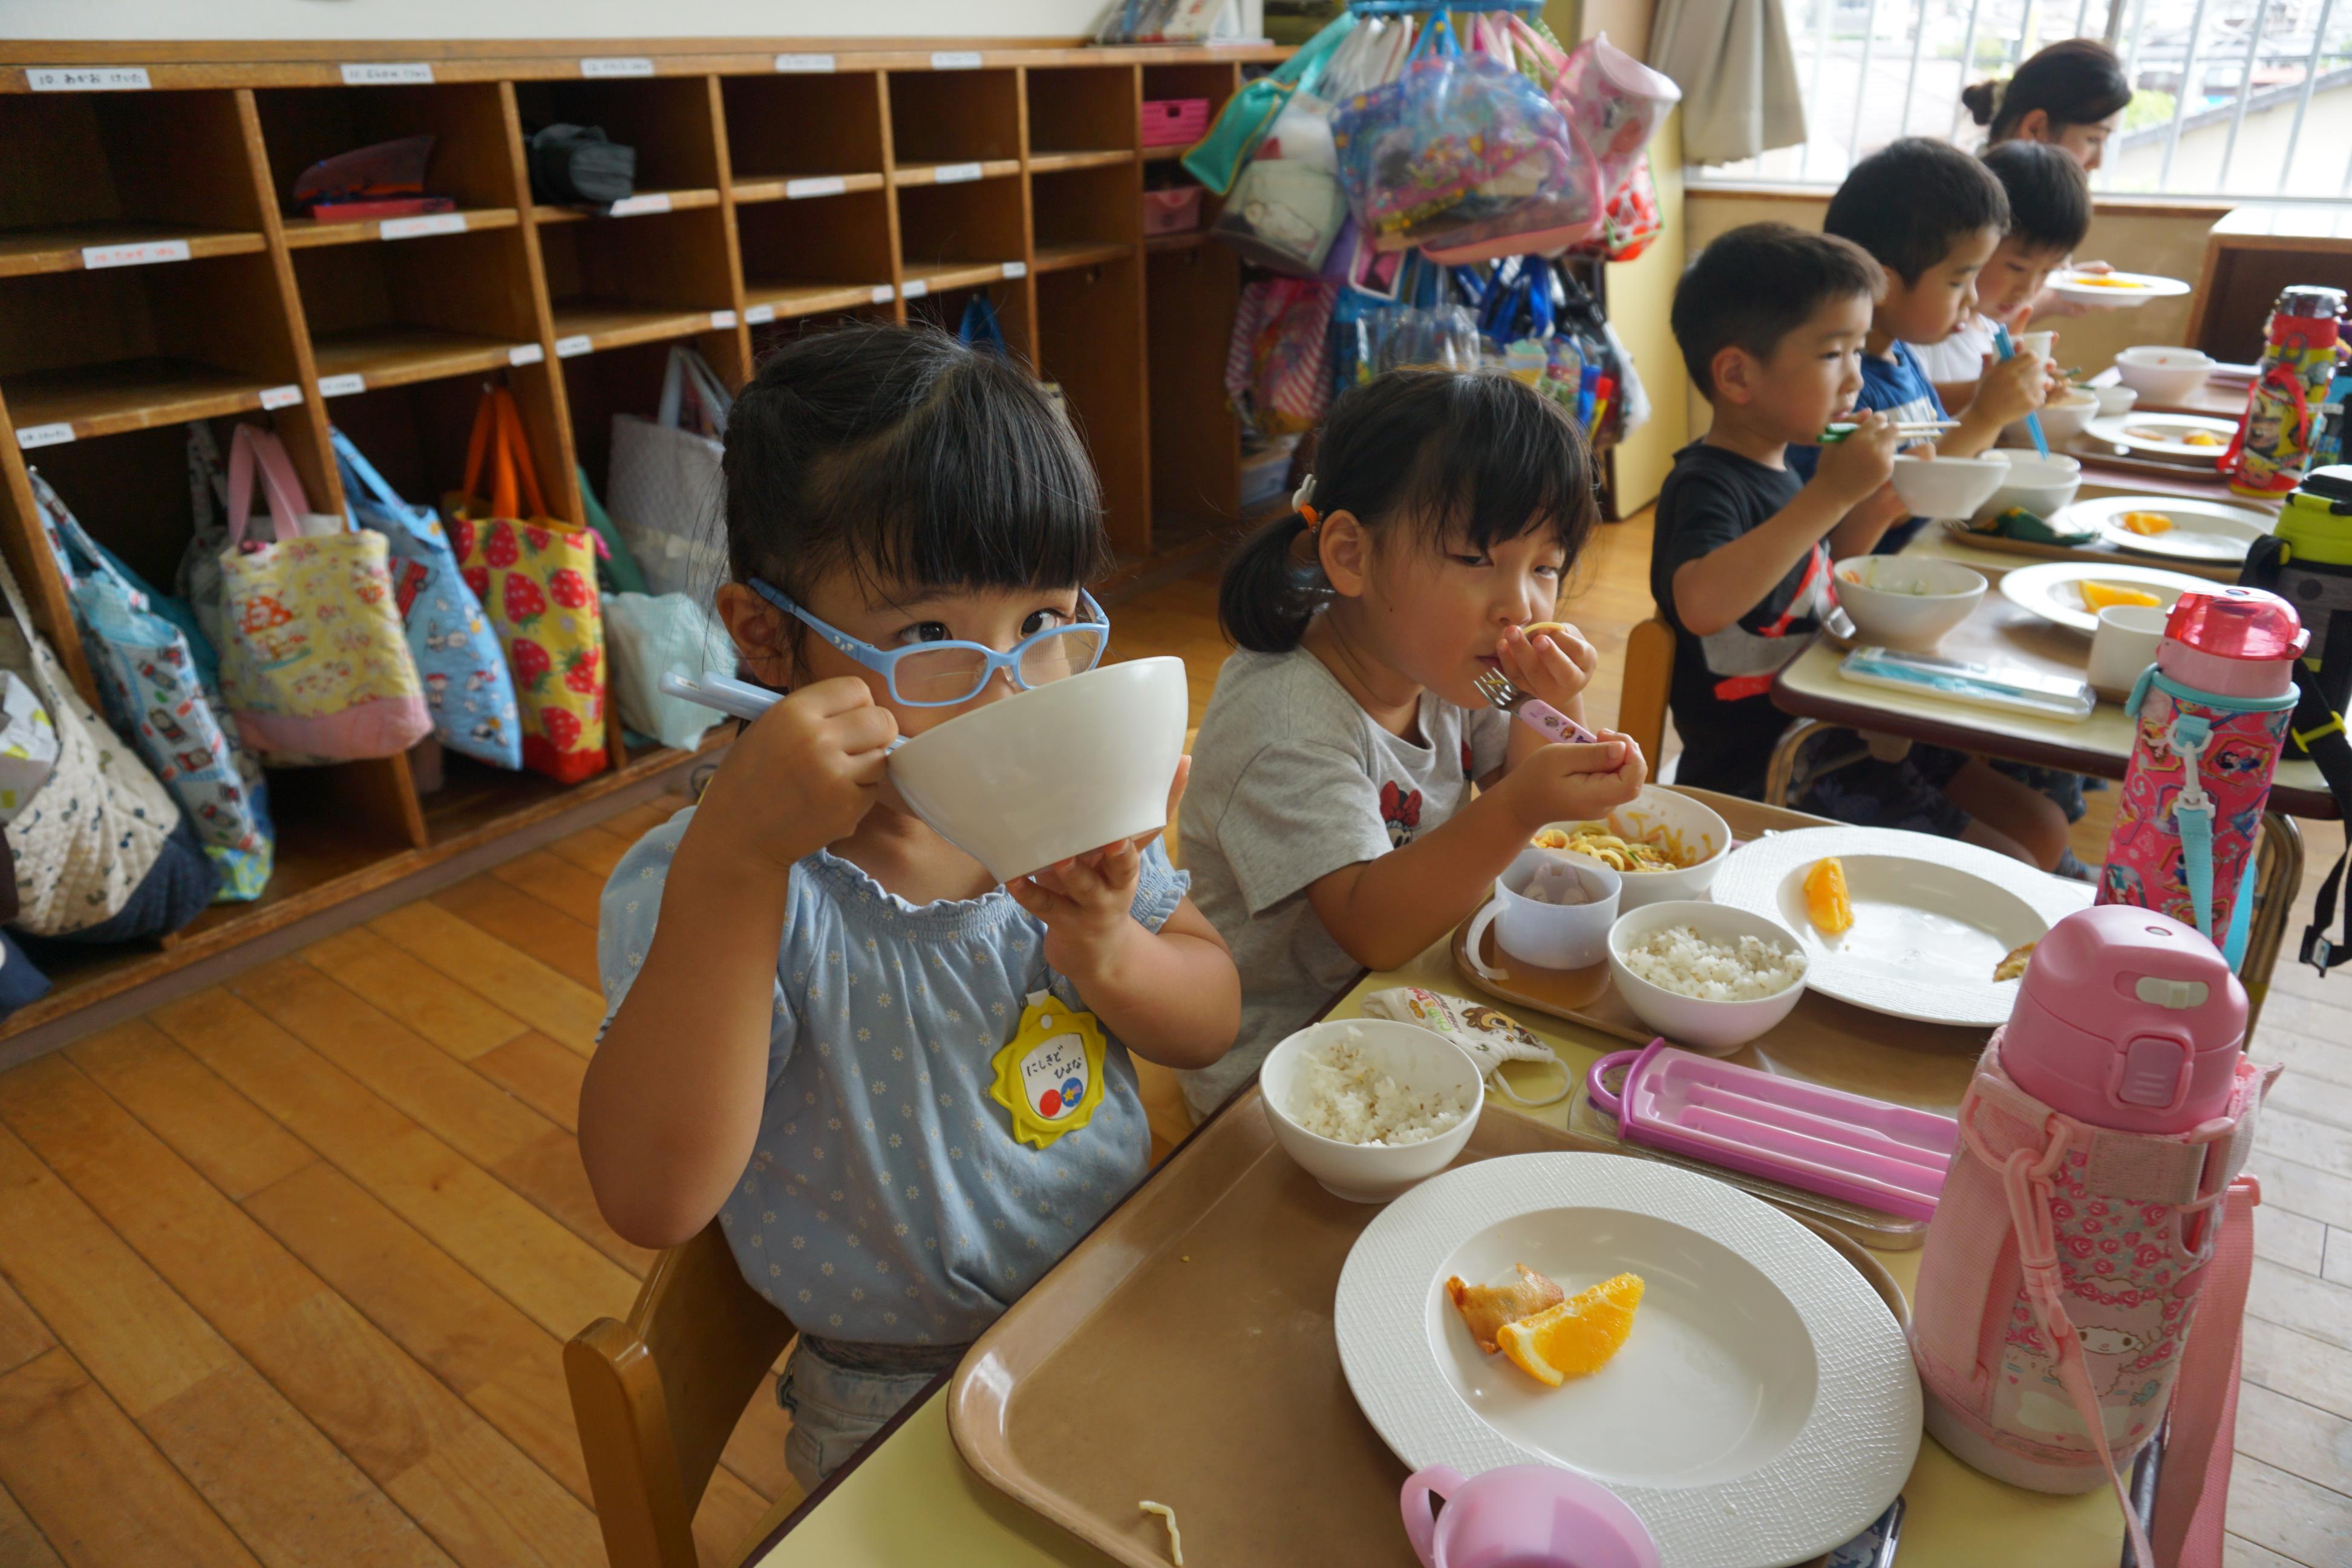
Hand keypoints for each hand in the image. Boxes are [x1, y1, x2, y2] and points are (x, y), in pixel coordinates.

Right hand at [690, 676, 895, 871]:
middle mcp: (818, 739)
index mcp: (794, 712)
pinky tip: (829, 800)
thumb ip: (813, 713)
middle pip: (882, 720)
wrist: (738, 836)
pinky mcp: (848, 807)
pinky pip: (873, 789)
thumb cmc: (748, 781)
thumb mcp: (768, 728)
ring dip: (866, 766)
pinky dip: (858, 794)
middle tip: (857, 746)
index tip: (851, 718)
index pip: (856, 689)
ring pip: (881, 757)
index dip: (858, 704)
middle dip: (875, 732)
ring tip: (835, 776)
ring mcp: (836, 775)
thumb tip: (860, 707)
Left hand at [1005, 758, 1190, 983]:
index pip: (1148, 838)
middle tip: (1114, 840)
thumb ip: (1149, 811)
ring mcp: (1089, 904)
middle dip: (1120, 855)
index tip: (1149, 806)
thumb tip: (1184, 758)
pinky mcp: (1062, 919)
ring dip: (1072, 873)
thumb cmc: (1107, 881)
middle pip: (1123, 869)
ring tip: (1059, 858)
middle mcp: (1116, 885)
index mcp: (1131, 862)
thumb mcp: (1128, 851)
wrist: (1094, 947)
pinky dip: (1028, 892)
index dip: (1151, 820)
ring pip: (1083, 888)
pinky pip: (1044, 905)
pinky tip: (1012, 878)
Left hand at [1496, 620, 1596, 708]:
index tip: (1546, 630)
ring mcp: (1549, 690)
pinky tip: (1501, 644)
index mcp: (1585, 664)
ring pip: (1535, 674)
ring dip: (1521, 652)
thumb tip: (1540, 631)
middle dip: (1549, 653)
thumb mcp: (1572, 639)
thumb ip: (1562, 633)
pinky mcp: (1529, 691)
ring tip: (1511, 632)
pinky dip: (1507, 661)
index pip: (1578, 652)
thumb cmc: (1567, 651)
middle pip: (1561, 669)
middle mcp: (1571, 682)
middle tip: (1538, 638)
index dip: (1563, 640)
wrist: (1557, 682)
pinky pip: (1517, 677)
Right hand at [1498, 728, 1646, 831]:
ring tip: (1596, 739)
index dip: (1632, 756)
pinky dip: (1612, 761)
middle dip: (1627, 750)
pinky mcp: (1601, 799)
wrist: (1522, 803)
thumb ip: (1592, 755)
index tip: (1607, 737)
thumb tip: (1623, 749)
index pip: (1632, 782)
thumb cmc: (1535, 778)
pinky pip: (1617, 778)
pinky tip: (1595, 752)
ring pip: (1628, 776)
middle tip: (1601, 733)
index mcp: (1594, 798)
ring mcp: (1604, 804)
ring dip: (1619, 753)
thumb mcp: (1559, 758)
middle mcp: (1605, 806)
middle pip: (1634, 778)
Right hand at [1810, 410, 1899, 508]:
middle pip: (1894, 428)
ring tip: (1869, 453)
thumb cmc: (1829, 465)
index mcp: (1861, 436)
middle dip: (1886, 429)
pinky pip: (1890, 457)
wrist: (1833, 493)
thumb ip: (1850, 421)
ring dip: (1884, 444)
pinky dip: (1883, 457)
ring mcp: (1884, 459)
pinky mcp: (1887, 471)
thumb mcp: (1833, 440)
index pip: (1879, 418)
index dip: (1876, 419)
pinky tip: (1869, 464)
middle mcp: (1876, 446)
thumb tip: (1868, 411)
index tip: (1871, 424)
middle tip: (1876, 435)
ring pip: (1893, 443)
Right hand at [1972, 351, 2048, 425]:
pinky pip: (2042, 394)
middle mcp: (2016, 380)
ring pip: (2043, 381)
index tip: (2029, 361)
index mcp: (2006, 370)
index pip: (2031, 356)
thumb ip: (2001, 356)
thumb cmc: (1985, 393)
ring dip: (2037, 383)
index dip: (2032, 357)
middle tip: (2028, 375)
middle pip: (2038, 368)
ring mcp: (2024, 393)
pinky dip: (2038, 395)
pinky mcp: (2029, 404)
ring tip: (2027, 387)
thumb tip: (2018, 341)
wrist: (1984, 416)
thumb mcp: (1987, 373)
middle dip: (2035, 370)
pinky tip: (2027, 396)